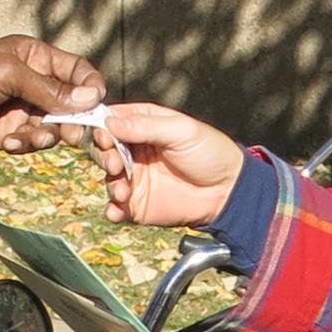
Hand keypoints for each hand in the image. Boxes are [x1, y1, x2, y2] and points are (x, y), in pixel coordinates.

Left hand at [0, 36, 105, 156]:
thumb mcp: (8, 73)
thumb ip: (49, 87)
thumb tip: (91, 99)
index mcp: (32, 56)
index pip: (76, 71)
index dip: (90, 87)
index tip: (96, 104)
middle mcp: (31, 82)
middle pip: (71, 102)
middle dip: (74, 118)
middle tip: (70, 132)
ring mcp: (20, 109)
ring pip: (56, 127)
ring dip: (48, 135)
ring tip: (29, 136)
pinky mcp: (9, 134)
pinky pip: (34, 142)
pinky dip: (27, 145)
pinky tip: (8, 143)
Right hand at [95, 103, 246, 228]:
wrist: (228, 192)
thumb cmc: (210, 153)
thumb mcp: (181, 131)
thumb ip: (145, 126)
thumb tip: (110, 121)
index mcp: (143, 126)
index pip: (112, 121)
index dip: (103, 126)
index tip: (104, 134)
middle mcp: (134, 150)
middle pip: (104, 149)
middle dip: (104, 156)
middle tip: (115, 164)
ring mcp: (134, 178)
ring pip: (107, 178)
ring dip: (110, 183)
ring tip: (123, 192)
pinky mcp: (137, 204)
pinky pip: (115, 207)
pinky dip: (112, 209)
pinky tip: (118, 210)